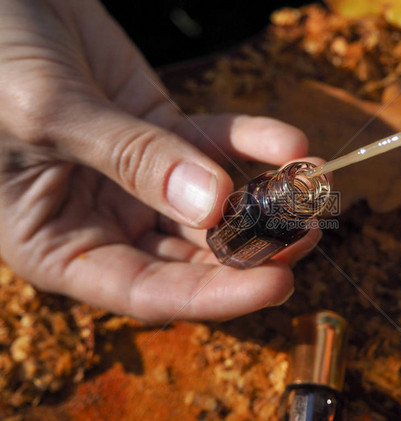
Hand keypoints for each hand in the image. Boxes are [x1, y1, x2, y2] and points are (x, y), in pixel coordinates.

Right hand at [0, 0, 319, 321]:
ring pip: (214, 204)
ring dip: (265, 199)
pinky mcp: (166, 134)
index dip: (212, 295)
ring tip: (312, 189)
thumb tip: (212, 204)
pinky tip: (290, 144)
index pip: (145, 291)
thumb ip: (132, 159)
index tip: (275, 285)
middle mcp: (105, 221)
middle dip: (252, 248)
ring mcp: (141, 178)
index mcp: (59, 245)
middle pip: (190, 254)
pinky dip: (253, 143)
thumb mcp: (49, 113)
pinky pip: (216, 143)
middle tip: (305, 235)